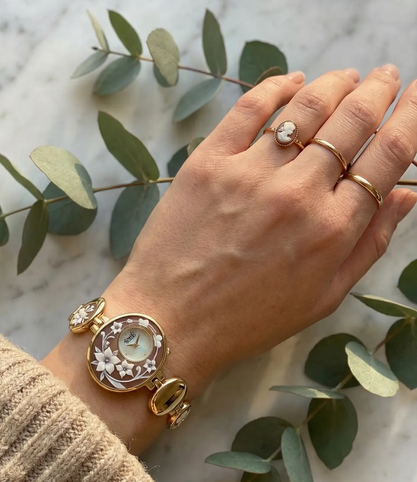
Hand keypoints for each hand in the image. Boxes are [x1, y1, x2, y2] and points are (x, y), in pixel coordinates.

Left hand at [105, 65, 416, 395]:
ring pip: (306, 106)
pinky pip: (249, 108)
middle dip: (378, 90)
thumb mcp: (323, 298)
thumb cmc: (249, 321)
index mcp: (333, 228)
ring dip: (335, 83)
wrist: (171, 323)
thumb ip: (368, 245)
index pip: (388, 155)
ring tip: (348, 76)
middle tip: (386, 76)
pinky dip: (276, 86)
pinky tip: (291, 81)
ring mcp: (251, 173)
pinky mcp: (208, 162)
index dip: (411, 117)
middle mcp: (298, 192)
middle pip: (352, 121)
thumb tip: (405, 195)